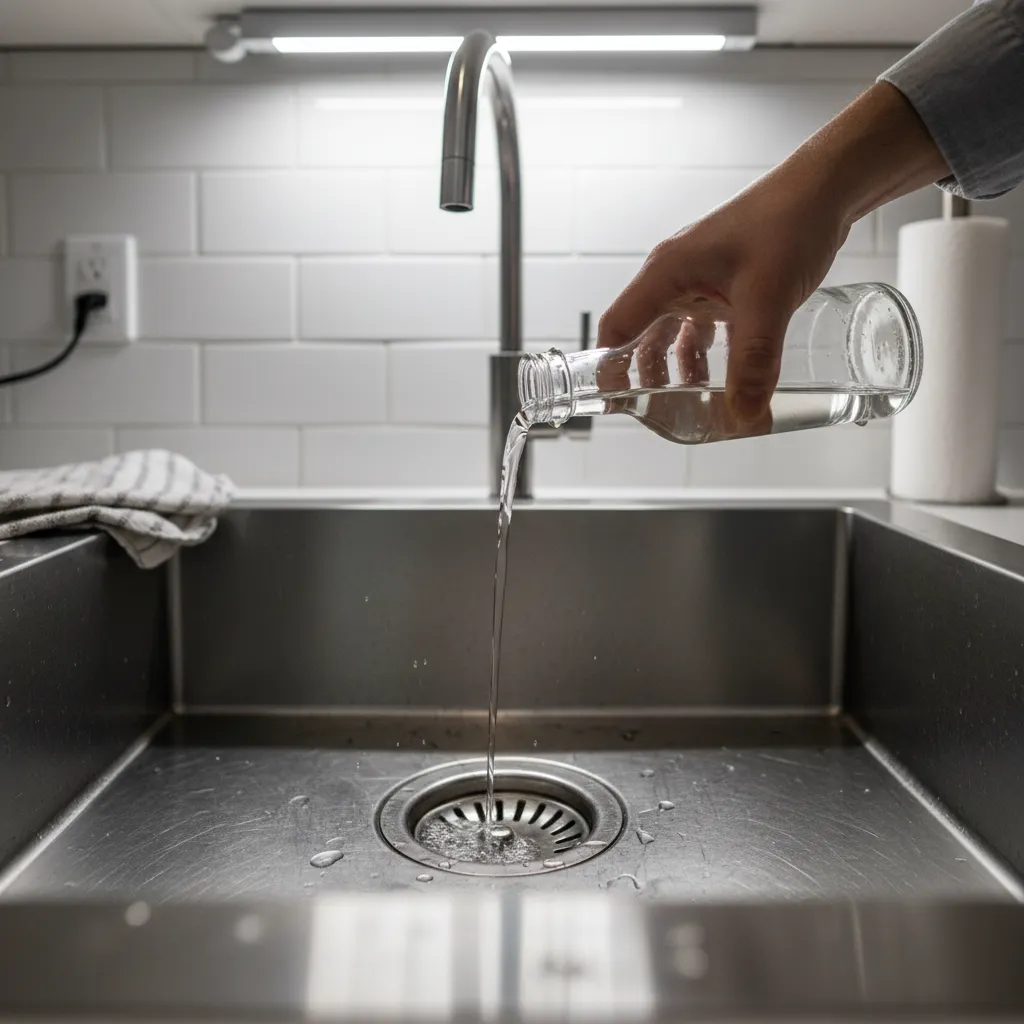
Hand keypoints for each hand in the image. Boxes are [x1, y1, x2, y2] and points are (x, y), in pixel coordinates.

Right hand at [597, 82, 949, 424]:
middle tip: (659, 413)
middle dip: (647, 377)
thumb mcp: (768, 300)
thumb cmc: (788, 225)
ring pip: (672, 332)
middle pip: (641, 336)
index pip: (617, 328)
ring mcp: (698, 276)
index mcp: (666, 273)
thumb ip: (754, 362)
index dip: (610, 369)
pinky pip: (700, 323)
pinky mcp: (722, 279)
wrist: (826, 188)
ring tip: (692, 402)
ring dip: (678, 368)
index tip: (618, 404)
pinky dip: (706, 352)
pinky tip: (723, 372)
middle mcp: (674, 275)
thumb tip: (743, 417)